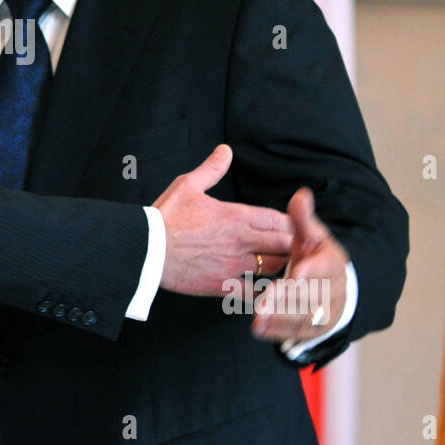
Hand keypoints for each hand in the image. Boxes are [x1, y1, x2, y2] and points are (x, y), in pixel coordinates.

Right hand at [157, 144, 292, 295]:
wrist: (146, 248)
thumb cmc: (165, 217)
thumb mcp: (187, 185)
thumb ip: (211, 169)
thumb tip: (225, 151)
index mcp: (236, 216)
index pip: (278, 219)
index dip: (291, 224)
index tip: (294, 226)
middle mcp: (240, 241)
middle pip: (284, 244)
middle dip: (293, 245)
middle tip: (298, 249)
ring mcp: (233, 265)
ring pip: (274, 268)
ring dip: (282, 266)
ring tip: (286, 266)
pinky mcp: (222, 285)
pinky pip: (253, 292)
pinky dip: (264, 292)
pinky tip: (267, 291)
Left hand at [251, 186, 348, 341]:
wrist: (332, 285)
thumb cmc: (314, 254)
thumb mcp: (311, 234)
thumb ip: (302, 218)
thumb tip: (301, 194)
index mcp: (333, 262)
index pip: (325, 267)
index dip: (310, 271)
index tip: (295, 274)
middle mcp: (334, 290)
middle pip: (312, 296)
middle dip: (288, 300)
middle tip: (264, 302)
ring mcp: (326, 312)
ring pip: (304, 317)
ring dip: (281, 319)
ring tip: (257, 318)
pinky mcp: (315, 329)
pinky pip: (297, 332)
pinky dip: (278, 332)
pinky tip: (259, 330)